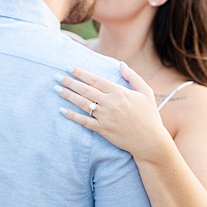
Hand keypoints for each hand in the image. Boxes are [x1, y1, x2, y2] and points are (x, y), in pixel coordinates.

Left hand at [55, 62, 174, 162]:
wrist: (150, 142)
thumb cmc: (149, 116)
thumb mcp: (146, 92)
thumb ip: (133, 77)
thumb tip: (121, 64)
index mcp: (119, 92)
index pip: (95, 79)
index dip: (81, 73)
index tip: (69, 67)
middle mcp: (110, 103)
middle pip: (85, 90)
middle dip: (69, 82)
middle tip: (57, 76)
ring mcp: (105, 117)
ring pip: (82, 104)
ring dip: (68, 96)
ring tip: (56, 89)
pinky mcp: (102, 130)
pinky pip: (84, 121)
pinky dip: (72, 116)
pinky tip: (62, 110)